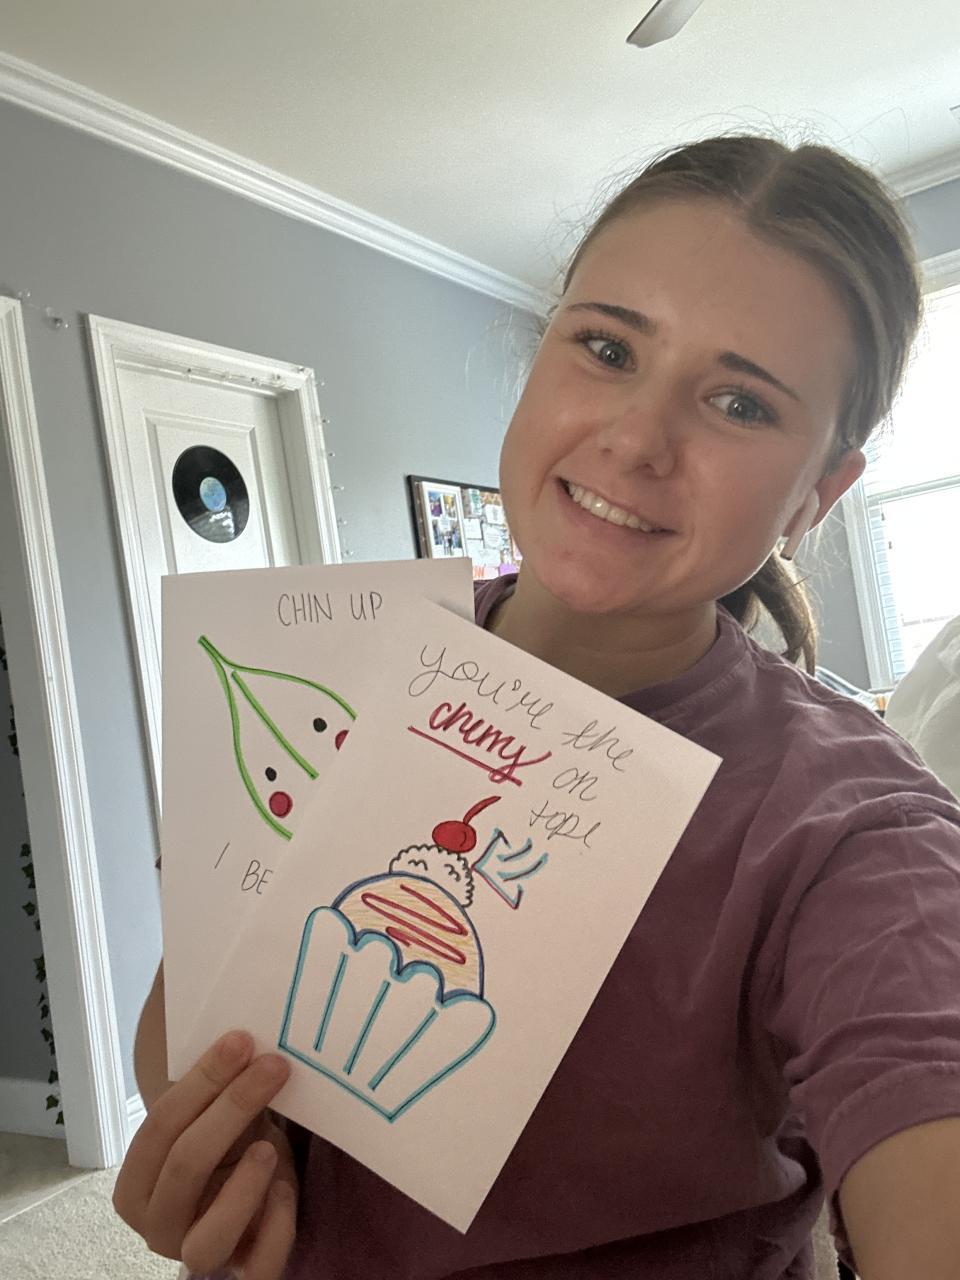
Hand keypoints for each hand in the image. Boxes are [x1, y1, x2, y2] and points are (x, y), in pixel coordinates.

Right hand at [114, 1031, 297, 1278]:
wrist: (250, 1197)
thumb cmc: (228, 1141)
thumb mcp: (211, 1103)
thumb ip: (198, 1050)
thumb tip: (181, 961)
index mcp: (137, 1183)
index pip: (159, 1128)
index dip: (199, 1081)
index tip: (242, 1038)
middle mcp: (158, 1224)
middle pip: (185, 1168)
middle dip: (231, 1109)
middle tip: (274, 1064)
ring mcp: (198, 1252)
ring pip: (206, 1239)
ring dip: (242, 1187)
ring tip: (271, 1145)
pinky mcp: (244, 1270)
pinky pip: (258, 1265)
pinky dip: (274, 1228)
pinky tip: (286, 1190)